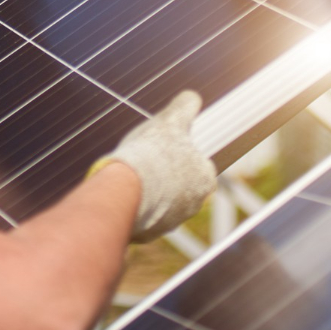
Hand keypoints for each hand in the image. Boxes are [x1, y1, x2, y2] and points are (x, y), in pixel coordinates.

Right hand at [95, 91, 215, 240]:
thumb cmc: (152, 155)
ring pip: (164, 203)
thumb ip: (185, 107)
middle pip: (183, 186)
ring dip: (153, 191)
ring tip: (134, 174)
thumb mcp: (170, 121)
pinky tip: (126, 192)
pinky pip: (146, 216)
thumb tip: (193, 97)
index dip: (186, 154)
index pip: (202, 166)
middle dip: (169, 175)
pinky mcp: (151, 233)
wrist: (125, 191)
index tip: (170, 148)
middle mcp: (194, 205)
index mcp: (205, 179)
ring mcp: (173, 222)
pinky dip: (138, 205)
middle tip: (150, 159)